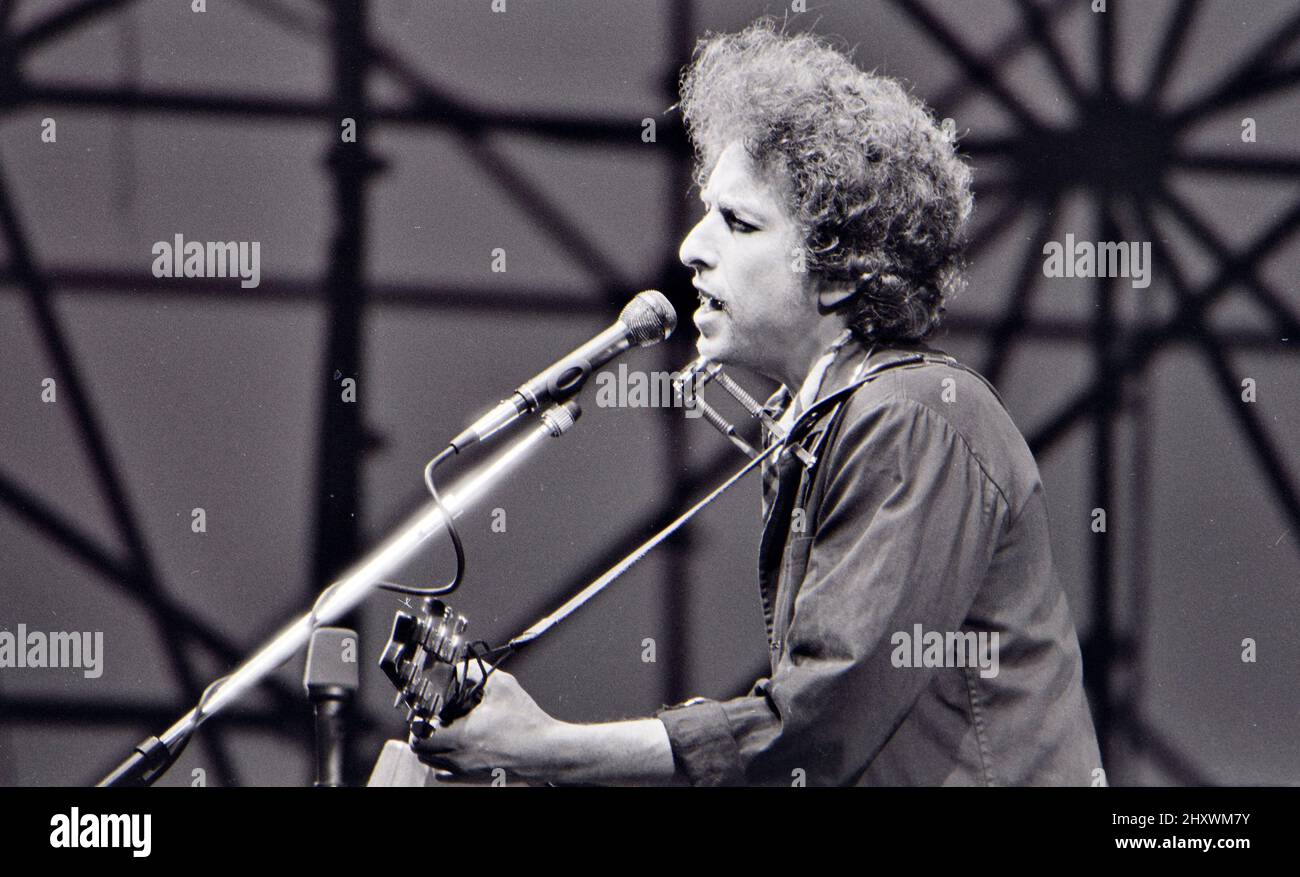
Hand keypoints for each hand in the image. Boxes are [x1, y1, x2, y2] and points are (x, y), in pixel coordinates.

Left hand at [408, 663, 560, 784]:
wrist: (545, 753)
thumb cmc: (527, 723)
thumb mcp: (502, 687)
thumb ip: (476, 672)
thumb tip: (460, 667)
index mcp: (462, 735)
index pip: (420, 734)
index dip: (420, 720)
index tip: (428, 710)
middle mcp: (459, 757)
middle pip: (420, 751)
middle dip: (423, 732)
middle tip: (434, 719)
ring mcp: (464, 771)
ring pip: (430, 763)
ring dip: (431, 747)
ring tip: (445, 731)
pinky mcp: (471, 779)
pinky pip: (443, 774)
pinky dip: (442, 762)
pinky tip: (456, 747)